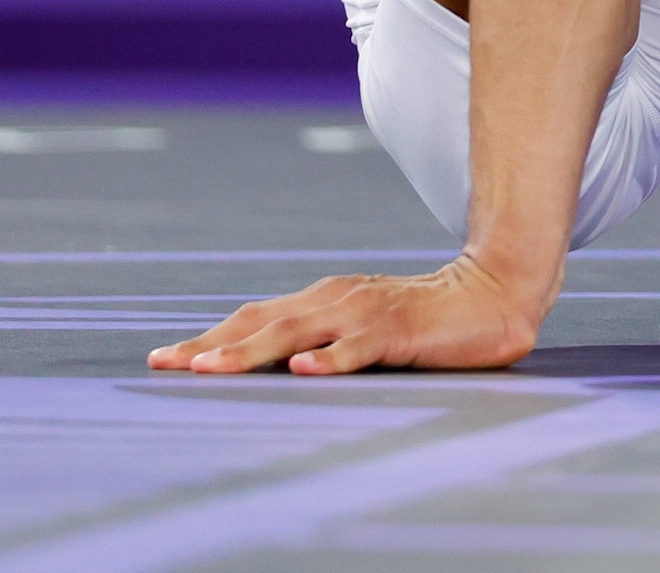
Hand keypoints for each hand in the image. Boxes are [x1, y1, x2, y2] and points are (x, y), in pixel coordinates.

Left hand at [146, 253, 545, 375]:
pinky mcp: (400, 329)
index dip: (208, 338)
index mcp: (324, 300)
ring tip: (211, 369)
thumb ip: (324, 341)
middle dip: (210, 346)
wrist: (497, 290)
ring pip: (298, 332)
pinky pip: (359, 347)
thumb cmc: (428, 319)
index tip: (163, 359)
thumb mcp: (364, 329)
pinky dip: (330, 358)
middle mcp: (336, 300)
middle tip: (166, 365)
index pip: (253, 319)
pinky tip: (305, 370)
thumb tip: (272, 368)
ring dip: (250, 352)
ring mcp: (366, 312)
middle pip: (261, 323)